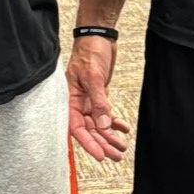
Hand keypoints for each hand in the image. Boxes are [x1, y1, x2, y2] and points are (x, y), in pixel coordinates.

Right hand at [66, 35, 129, 163]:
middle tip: (116, 156)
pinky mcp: (98, 96)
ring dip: (109, 136)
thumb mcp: (94, 77)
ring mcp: (88, 100)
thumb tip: (103, 125)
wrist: (98, 37)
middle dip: (102, 144)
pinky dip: (115, 123)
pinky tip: (124, 129)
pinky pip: (106, 114)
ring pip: (98, 125)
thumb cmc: (89, 52)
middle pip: (89, 130)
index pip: (77, 127)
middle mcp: (78, 102)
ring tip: (122, 147)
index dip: (88, 143)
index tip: (100, 155)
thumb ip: (99, 101)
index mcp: (69, 98)